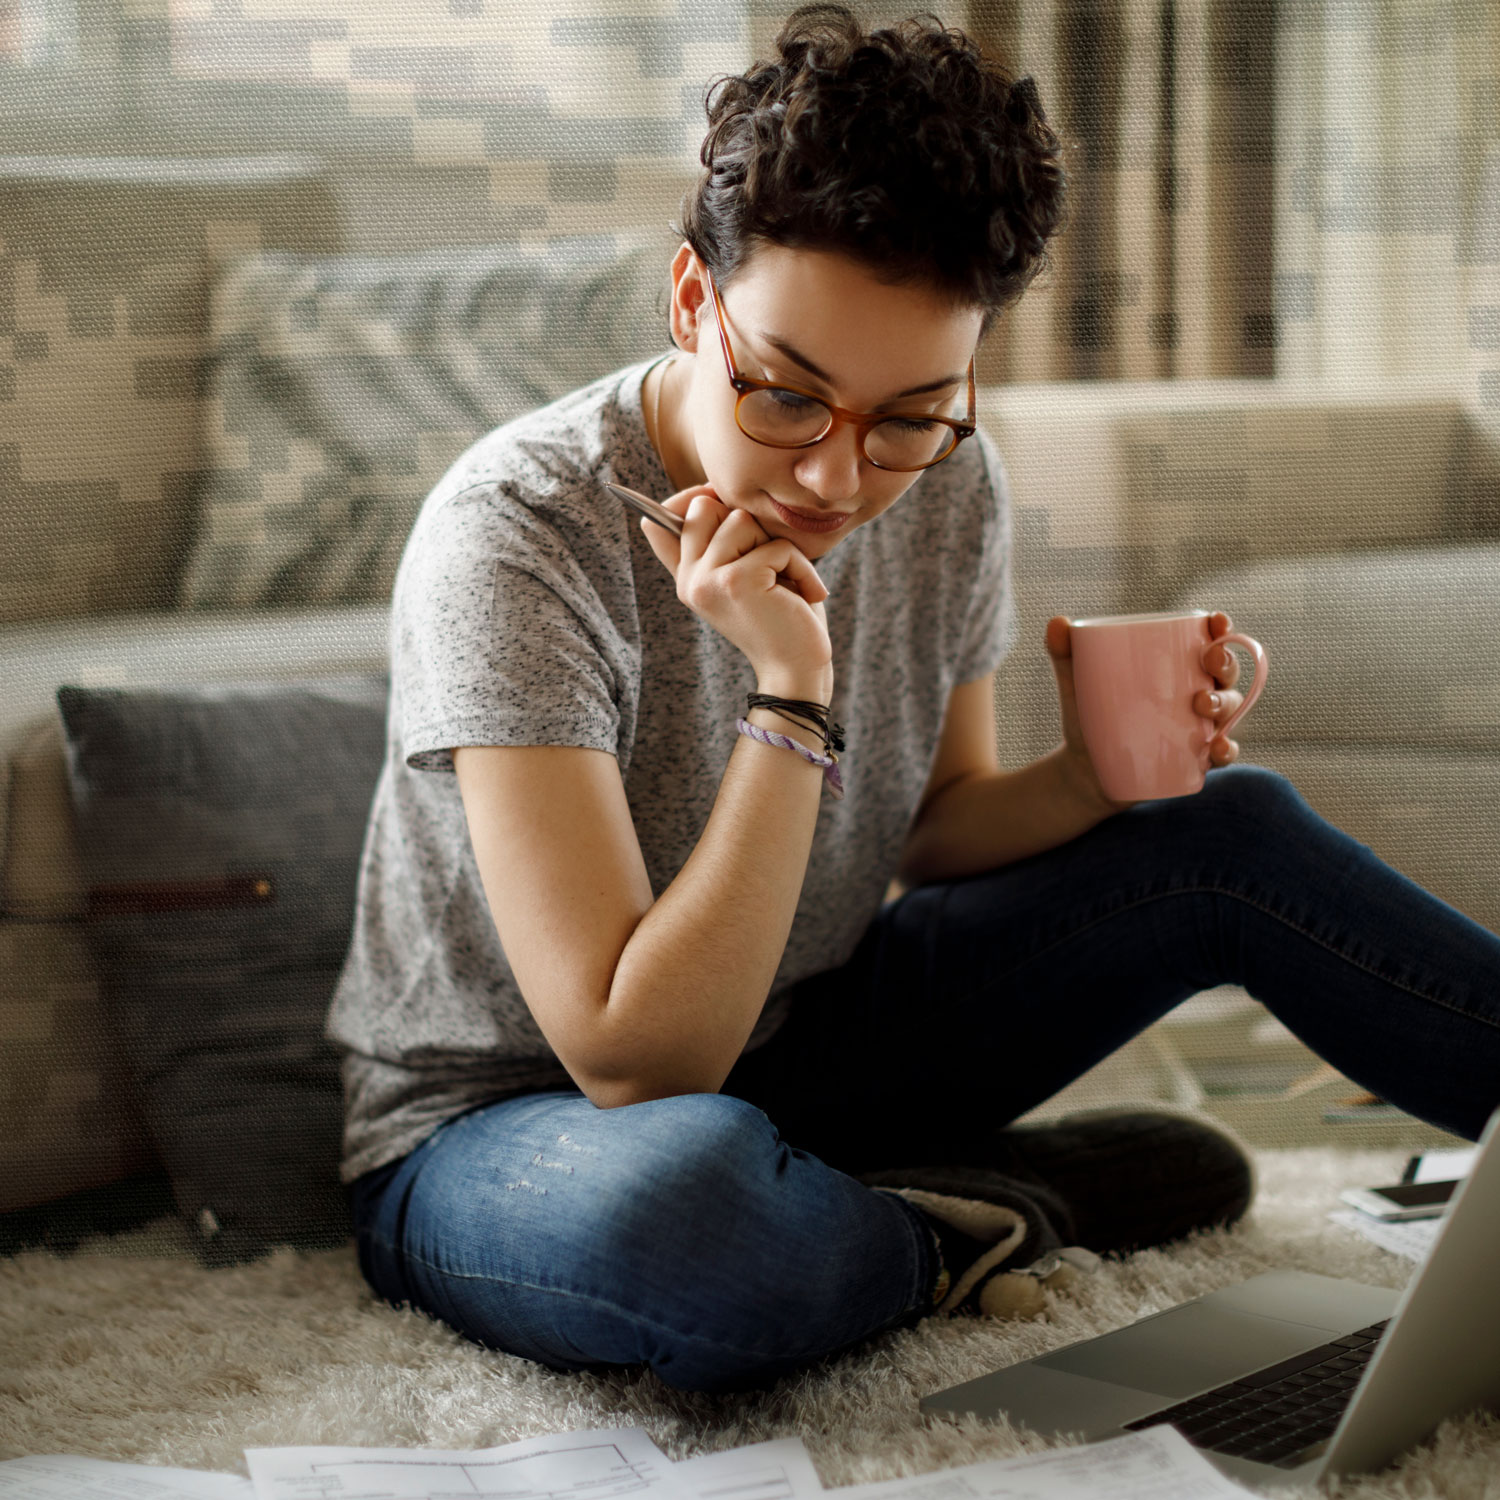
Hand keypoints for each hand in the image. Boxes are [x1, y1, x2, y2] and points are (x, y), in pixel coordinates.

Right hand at [640, 485, 832, 686]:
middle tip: (767, 563)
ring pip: (741, 520)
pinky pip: (776, 546)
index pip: (659, 521)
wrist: (797, 670)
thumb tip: (691, 499)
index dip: (692, 498)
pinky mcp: (737, 582)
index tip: (719, 501)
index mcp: (686, 578)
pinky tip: (803, 596)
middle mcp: (689, 580)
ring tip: (786, 582)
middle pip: (705, 505)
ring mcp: (707, 581)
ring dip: (778, 548)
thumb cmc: (780, 618)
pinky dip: (801, 567)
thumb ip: (715, 545)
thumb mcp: (742, 576)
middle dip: (746, 524)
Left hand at [1045, 611, 1244, 815]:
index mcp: (1177, 667)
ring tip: (1202, 703)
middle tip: (1209, 661)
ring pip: (1229, 709)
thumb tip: (1056, 622)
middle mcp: (1197, 692)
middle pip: (1225, 673)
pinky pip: (1222, 753)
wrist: (1083, 769)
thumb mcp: (1076, 684)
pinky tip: (1218, 748)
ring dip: (1225, 703)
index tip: (1216, 621)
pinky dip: (1227, 750)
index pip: (1207, 641)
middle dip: (1226, 662)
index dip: (1220, 628)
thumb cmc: (1089, 716)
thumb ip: (1066, 653)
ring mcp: (1199, 726)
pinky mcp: (1195, 758)